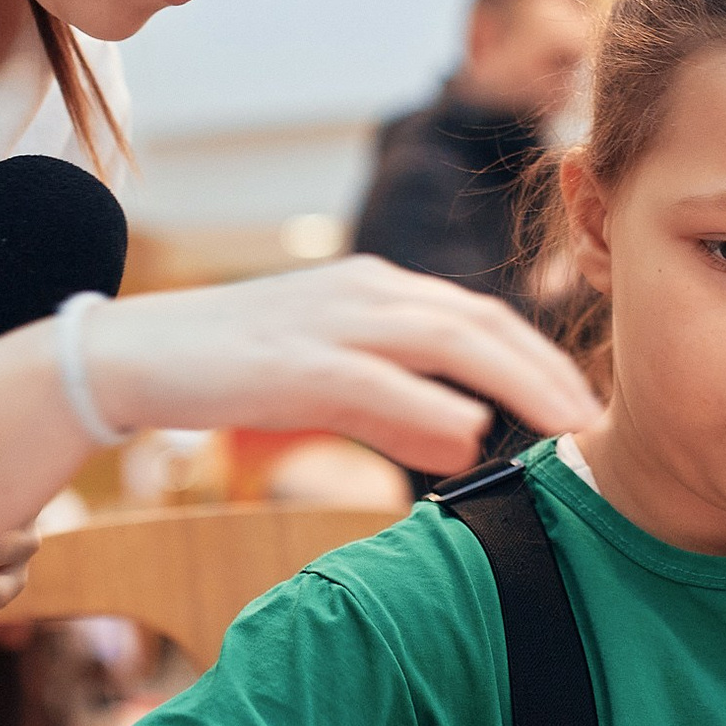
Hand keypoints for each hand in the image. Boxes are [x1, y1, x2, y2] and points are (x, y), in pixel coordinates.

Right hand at [82, 257, 601, 475]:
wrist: (130, 355)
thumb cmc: (231, 370)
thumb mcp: (328, 387)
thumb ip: (398, 410)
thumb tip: (468, 436)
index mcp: (374, 288)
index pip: (478, 313)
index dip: (538, 355)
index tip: (583, 400)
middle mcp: (361, 291)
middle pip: (477, 321)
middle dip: (545, 369)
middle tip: (596, 419)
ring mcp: (327, 321)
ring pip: (444, 340)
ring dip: (514, 382)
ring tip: (562, 427)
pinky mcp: (290, 361)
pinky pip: (374, 380)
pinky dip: (427, 405)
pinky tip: (469, 434)